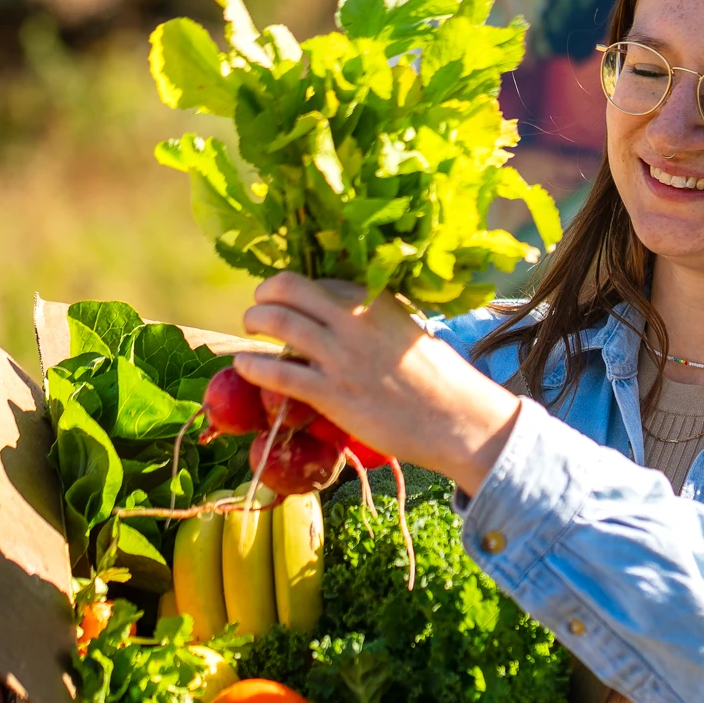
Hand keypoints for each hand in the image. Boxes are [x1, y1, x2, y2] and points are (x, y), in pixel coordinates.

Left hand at [236, 276, 519, 496]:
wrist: (459, 420)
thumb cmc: (441, 380)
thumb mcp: (408, 331)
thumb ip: (375, 321)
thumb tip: (343, 322)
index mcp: (375, 300)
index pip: (318, 281)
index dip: (296, 290)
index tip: (287, 300)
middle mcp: (354, 320)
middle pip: (288, 288)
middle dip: (265, 295)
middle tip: (258, 310)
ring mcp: (341, 356)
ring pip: (277, 322)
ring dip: (253, 322)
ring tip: (248, 330)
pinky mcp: (332, 394)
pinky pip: (279, 372)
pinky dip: (253, 366)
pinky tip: (244, 366)